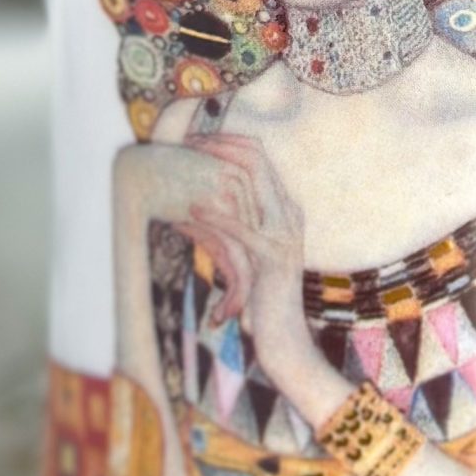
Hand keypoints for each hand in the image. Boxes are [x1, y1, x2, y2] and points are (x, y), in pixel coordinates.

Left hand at [179, 132, 330, 402]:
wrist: (283, 336)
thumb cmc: (260, 297)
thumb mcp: (246, 253)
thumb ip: (232, 226)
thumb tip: (192, 206)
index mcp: (286, 208)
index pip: (260, 156)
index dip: (228, 141)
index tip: (197, 139)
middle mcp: (289, 214)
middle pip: (257, 160)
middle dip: (220, 145)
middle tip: (187, 142)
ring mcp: (284, 234)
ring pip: (251, 183)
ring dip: (215, 168)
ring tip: (186, 163)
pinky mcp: (271, 258)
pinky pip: (242, 228)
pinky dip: (216, 215)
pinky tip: (192, 210)